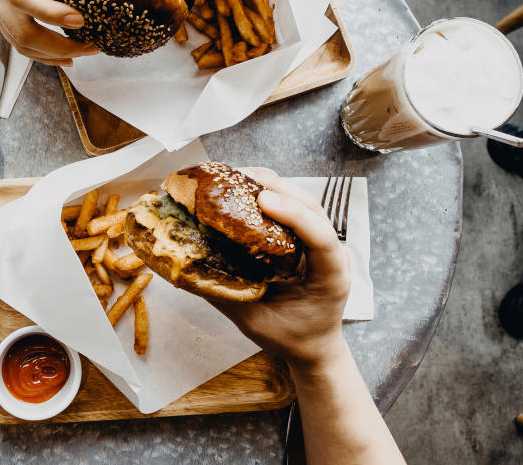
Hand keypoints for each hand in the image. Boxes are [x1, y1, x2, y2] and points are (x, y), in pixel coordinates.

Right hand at [0, 0, 98, 65]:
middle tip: (89, 44)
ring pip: (19, 43)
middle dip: (57, 44)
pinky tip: (67, 56)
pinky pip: (19, 44)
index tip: (79, 20)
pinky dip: (44, 55)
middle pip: (20, 29)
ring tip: (84, 50)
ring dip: (53, 54)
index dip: (49, 12)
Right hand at [215, 169, 350, 368]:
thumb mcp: (255, 323)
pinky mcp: (307, 237)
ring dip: (272, 185)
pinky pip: (293, 208)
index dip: (293, 214)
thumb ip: (226, 296)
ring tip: (236, 176)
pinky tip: (245, 190)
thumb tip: (189, 267)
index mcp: (331, 277)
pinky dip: (271, 194)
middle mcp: (332, 253)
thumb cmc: (290, 338)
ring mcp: (322, 242)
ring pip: (303, 201)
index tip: (263, 200)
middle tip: (237, 176)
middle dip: (276, 188)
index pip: (321, 237)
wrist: (314, 346)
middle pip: (311, 208)